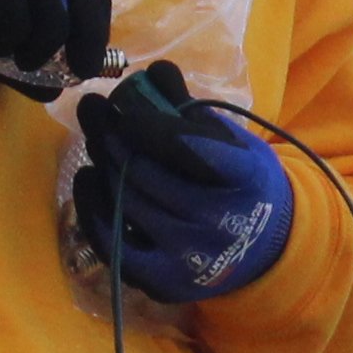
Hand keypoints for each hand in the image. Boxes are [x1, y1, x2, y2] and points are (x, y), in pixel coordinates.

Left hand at [72, 74, 294, 301]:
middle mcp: (220, 221)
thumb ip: (191, 109)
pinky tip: (88, 177)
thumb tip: (153, 71)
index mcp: (246, 178)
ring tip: (98, 140)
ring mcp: (190, 256)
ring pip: (127, 200)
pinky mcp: (164, 281)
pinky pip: (113, 241)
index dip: (150, 124)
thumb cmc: (242, 184)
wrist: (264, 248)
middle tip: (100, 115)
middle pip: (147, 173)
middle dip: (116, 138)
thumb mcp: (233, 142)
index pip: (189, 147)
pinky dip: (92, 207)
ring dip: (105, 165)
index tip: (127, 107)